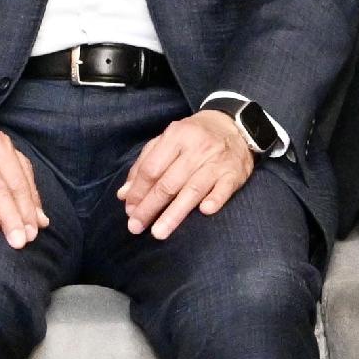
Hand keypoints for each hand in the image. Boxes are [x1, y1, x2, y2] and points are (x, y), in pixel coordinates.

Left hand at [120, 106, 256, 239]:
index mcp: (176, 136)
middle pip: (169, 183)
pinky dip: (215, 199)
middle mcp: (196, 148)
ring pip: (193, 190)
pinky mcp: (234, 173)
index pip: (152, 168)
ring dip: (174, 213)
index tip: (129, 210)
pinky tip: (204, 212)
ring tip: (159, 232)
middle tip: (136, 227)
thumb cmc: (194, 136)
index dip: (138, 191)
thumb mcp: (167, 141)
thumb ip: (144, 164)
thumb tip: (124, 194)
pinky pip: (224, 189)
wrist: (234, 126)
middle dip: (150, 207)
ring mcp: (217, 161)